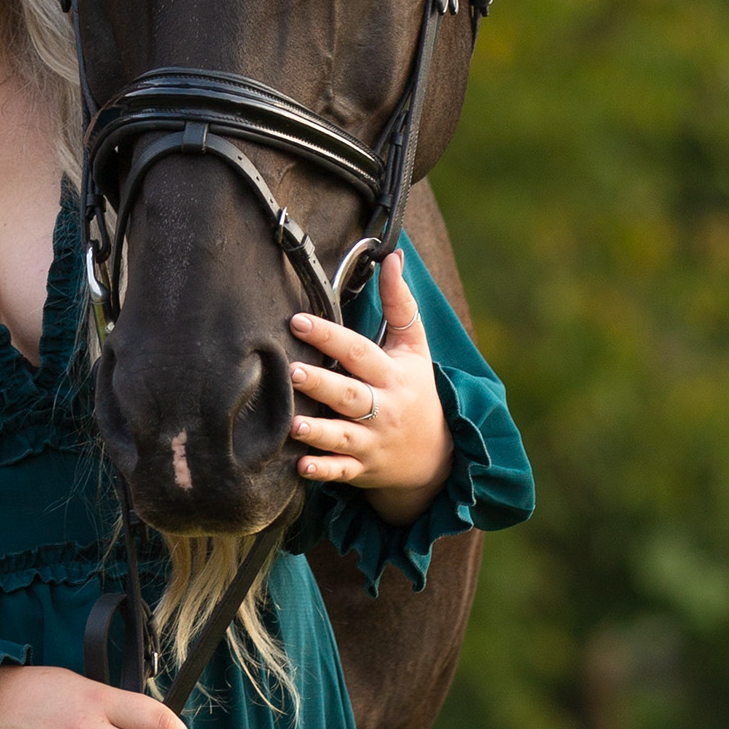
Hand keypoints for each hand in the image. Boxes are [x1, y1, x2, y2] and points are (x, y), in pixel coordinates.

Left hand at [288, 250, 452, 526]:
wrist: (435, 456)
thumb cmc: (414, 390)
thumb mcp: (414, 348)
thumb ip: (400, 303)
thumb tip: (392, 256)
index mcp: (392, 375)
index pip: (359, 351)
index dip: (330, 335)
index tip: (298, 321)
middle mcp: (383, 408)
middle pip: (351, 395)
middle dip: (323, 384)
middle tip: (292, 371)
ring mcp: (372, 441)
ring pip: (344, 436)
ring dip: (319, 431)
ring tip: (293, 423)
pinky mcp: (361, 468)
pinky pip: (342, 472)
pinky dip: (323, 471)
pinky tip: (300, 466)